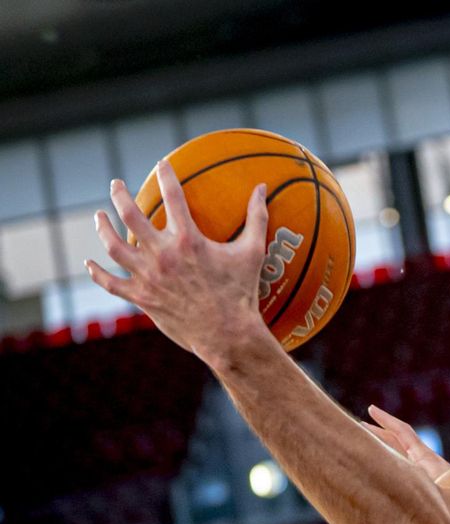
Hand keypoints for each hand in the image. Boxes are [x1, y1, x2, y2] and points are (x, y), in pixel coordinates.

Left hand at [85, 160, 271, 364]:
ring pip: (113, 246)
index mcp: (188, 240)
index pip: (173, 196)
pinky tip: (90, 264)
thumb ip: (256, 217)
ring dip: (103, 228)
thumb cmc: (242, 294)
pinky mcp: (141, 298)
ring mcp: (148, 277)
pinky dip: (97, 273)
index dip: (166, 175)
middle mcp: (162, 255)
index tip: (161, 164)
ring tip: (99, 216)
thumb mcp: (253, 253)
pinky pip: (111, 283)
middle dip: (120, 194)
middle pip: (129, 215)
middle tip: (117, 184)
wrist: (227, 335)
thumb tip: (261, 186)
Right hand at [362, 405, 449, 479]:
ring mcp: (424, 474)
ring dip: (382, 449)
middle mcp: (424, 463)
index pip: (403, 432)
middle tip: (358, 426)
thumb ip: (416, 478)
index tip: (371, 408)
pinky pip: (403, 469)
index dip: (386, 420)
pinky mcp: (425, 485)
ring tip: (363, 444)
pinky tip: (379, 469)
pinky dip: (390, 464)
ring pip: (398, 456)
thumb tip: (392, 472)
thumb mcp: (434, 484)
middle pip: (397, 441)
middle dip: (378, 433)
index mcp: (425, 458)